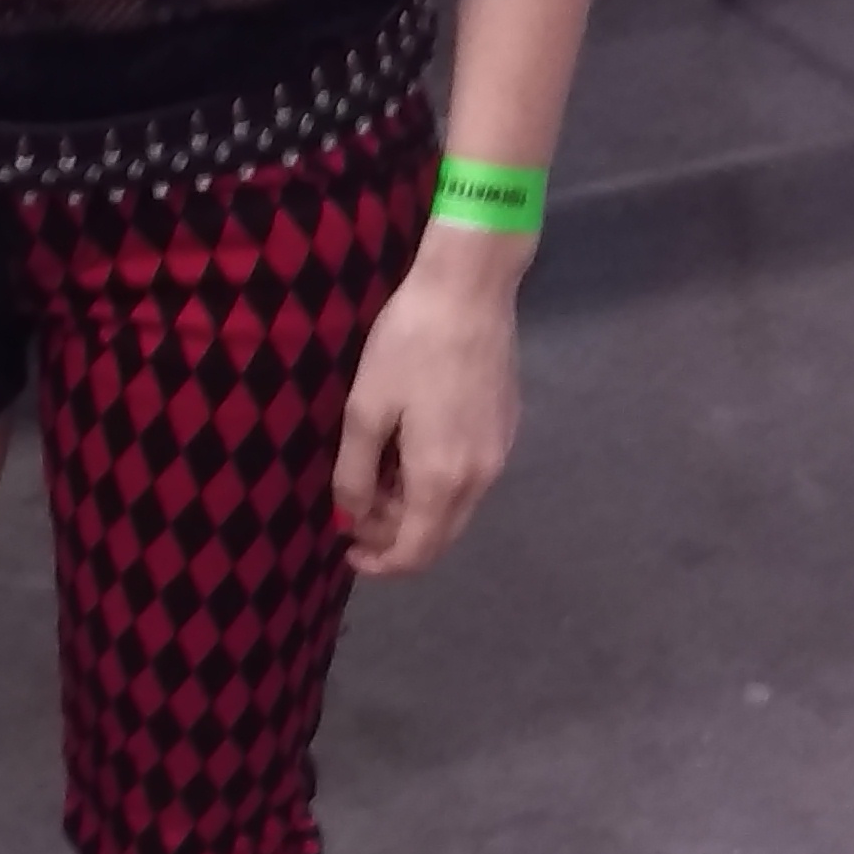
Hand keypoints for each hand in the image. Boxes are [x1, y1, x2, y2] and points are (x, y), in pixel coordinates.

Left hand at [332, 233, 521, 577]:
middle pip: (438, 538)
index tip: (347, 548)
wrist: (469, 290)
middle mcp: (480, 480)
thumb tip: (351, 519)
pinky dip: (437, 483)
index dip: (378, 563)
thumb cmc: (409, 345)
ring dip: (414, 507)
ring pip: (454, 509)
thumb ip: (354, 475)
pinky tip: (412, 447)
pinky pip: (469, 479)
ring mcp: (500, 455)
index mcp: (442, 481)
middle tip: (357, 503)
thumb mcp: (364, 410)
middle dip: (394, 536)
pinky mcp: (506, 430)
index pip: (414, 555)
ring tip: (378, 468)